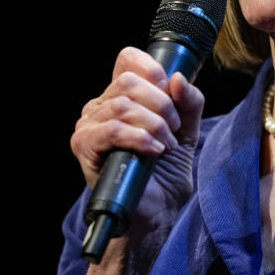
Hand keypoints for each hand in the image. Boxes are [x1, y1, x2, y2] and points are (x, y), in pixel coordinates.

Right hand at [71, 47, 204, 230]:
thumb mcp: (186, 132)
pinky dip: (139, 138)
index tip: (171, 93)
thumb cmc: (164, 174)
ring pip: (122, 105)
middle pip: (129, 82)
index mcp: (120, 96)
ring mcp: (88, 126)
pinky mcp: (84, 148)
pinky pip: (111, 130)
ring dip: (154, 125)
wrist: (154, 214)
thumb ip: (189, 103)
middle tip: (173, 130)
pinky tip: (153, 152)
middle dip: (161, 105)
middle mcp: (99, 106)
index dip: (152, 70)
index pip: (128, 59)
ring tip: (165, 146)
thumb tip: (179, 78)